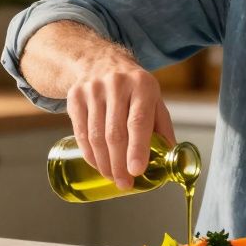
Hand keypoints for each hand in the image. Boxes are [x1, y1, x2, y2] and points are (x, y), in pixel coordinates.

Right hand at [65, 55, 175, 189]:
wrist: (99, 61)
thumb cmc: (133, 87)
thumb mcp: (154, 98)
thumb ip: (162, 127)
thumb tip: (170, 160)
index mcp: (142, 85)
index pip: (138, 121)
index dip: (137, 149)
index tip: (136, 171)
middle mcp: (117, 85)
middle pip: (115, 133)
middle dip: (119, 164)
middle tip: (124, 183)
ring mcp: (93, 90)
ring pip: (96, 136)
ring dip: (104, 163)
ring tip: (112, 177)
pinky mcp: (75, 97)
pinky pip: (80, 132)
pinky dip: (89, 154)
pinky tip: (98, 164)